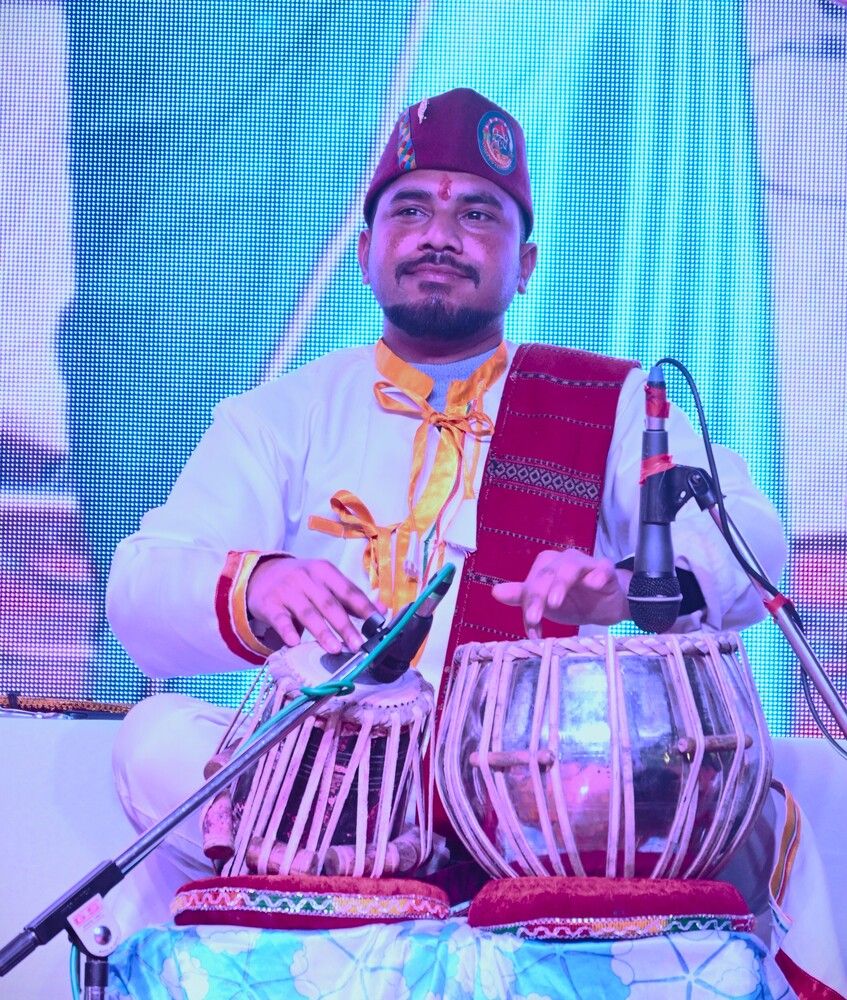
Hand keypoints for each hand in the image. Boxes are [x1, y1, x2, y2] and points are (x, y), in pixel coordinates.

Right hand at [246, 557, 384, 653]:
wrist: (261, 574)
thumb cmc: (302, 582)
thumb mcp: (324, 581)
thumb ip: (350, 597)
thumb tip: (382, 610)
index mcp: (325, 571)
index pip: (348, 590)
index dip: (364, 608)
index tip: (377, 624)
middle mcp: (306, 578)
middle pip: (329, 604)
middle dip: (345, 625)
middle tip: (358, 644)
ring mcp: (287, 591)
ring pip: (308, 613)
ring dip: (322, 632)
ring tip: (335, 649)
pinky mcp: (269, 604)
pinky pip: (280, 619)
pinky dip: (288, 631)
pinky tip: (295, 643)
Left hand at [491, 550, 630, 638]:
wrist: (606, 607)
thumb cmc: (573, 603)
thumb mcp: (546, 605)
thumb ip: (522, 597)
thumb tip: (495, 592)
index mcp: (546, 566)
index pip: (532, 584)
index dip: (529, 605)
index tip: (531, 628)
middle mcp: (563, 560)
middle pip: (546, 574)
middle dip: (538, 597)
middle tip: (534, 619)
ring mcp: (586, 563)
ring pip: (570, 567)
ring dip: (561, 584)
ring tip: (554, 603)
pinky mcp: (606, 569)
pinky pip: (602, 568)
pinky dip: (597, 575)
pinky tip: (594, 585)